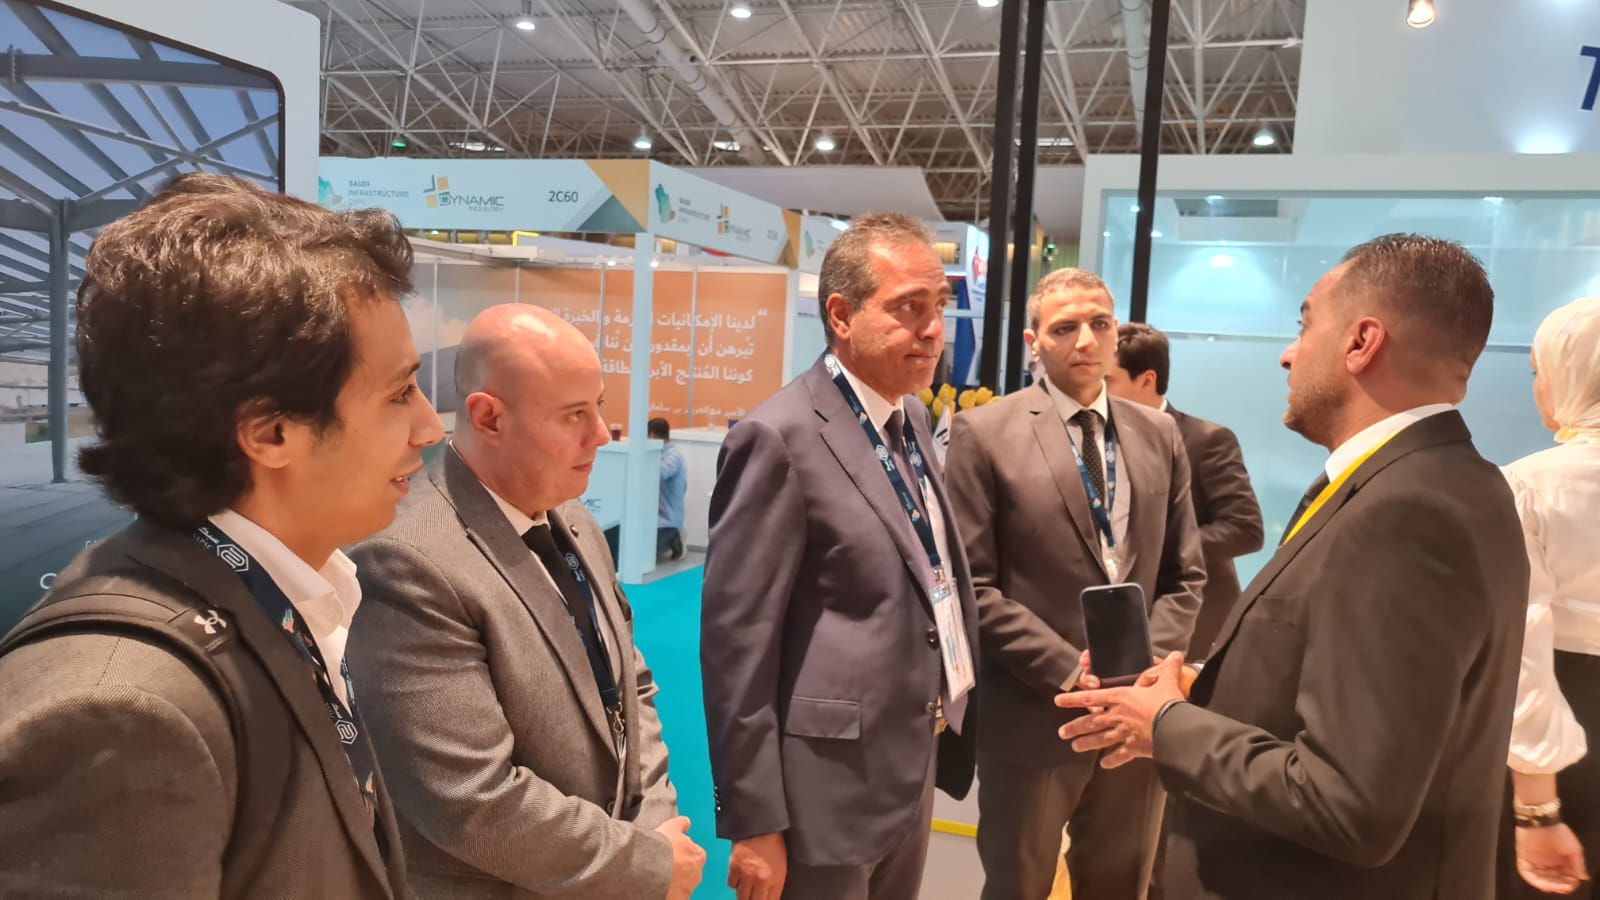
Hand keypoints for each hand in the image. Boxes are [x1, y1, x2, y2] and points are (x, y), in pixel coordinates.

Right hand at [655, 816, 705, 899]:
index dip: (682, 852)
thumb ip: (681, 823)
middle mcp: (696, 873)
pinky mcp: (679, 899)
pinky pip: (676, 896)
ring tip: (660, 875)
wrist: (648, 866)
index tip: (673, 852)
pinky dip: (670, 893)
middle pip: (689, 870)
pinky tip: (660, 885)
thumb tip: (686, 822)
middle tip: (665, 863)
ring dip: (674, 880)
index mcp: (698, 855)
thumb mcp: (672, 826)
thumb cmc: (662, 847)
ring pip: (682, 884)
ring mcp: (688, 888)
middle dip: (679, 868)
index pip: (694, 853)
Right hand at [728, 831, 786, 899]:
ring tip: (748, 887)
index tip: (762, 899)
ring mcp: (746, 875)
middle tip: (754, 895)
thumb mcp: (781, 867)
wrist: (760, 825)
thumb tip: (770, 898)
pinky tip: (740, 876)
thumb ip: (776, 886)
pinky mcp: (733, 868)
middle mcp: (761, 880)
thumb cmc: (773, 844)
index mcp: (776, 880)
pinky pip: (731, 885)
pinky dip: (735, 882)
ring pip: (741, 898)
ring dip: (745, 894)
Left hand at [1053, 652, 1187, 767]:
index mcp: (1120, 697)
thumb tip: (1176, 654)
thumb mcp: (1167, 681)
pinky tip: (1104, 765)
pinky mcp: (1134, 748)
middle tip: (1062, 733)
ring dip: (1087, 743)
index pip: (1091, 696)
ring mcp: (1124, 733)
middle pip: (1091, 721)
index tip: (1058, 701)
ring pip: (1100, 739)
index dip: (1073, 699)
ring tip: (1075, 747)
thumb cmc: (1167, 701)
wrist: (1175, 727)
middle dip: (1075, 727)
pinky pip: (1120, 755)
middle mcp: (1117, 715)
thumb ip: (1168, 668)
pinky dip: (1112, 760)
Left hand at [1516, 822, 1588, 894]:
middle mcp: (1549, 863)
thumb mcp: (1574, 849)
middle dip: (1557, 886)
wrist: (1540, 819)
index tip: (1569, 886)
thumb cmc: (1559, 832)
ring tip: (1550, 887)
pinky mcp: (1523, 858)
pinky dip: (1532, 879)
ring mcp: (1536, 861)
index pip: (1565, 878)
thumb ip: (1578, 864)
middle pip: (1552, 880)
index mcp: (1561, 862)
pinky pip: (1526, 872)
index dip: (1568, 884)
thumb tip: (1582, 878)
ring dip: (1545, 885)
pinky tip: (1540, 882)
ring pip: (1540, 878)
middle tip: (1561, 888)